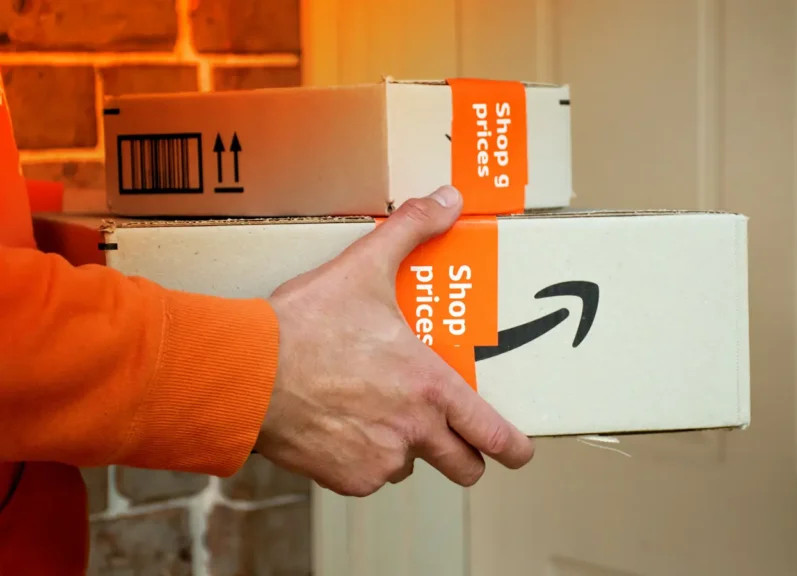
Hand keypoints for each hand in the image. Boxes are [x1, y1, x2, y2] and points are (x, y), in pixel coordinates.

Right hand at [255, 185, 533, 496]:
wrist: (246, 374)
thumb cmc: (305, 327)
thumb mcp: (363, 268)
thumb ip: (412, 230)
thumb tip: (448, 200)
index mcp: (430, 387)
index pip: (492, 434)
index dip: (513, 448)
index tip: (519, 452)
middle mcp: (413, 432)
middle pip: (463, 465)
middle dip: (464, 455)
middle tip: (453, 437)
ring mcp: (379, 460)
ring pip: (409, 465)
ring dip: (403, 446)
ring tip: (374, 409)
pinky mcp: (345, 478)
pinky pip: (366, 474)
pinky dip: (359, 456)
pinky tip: (338, 422)